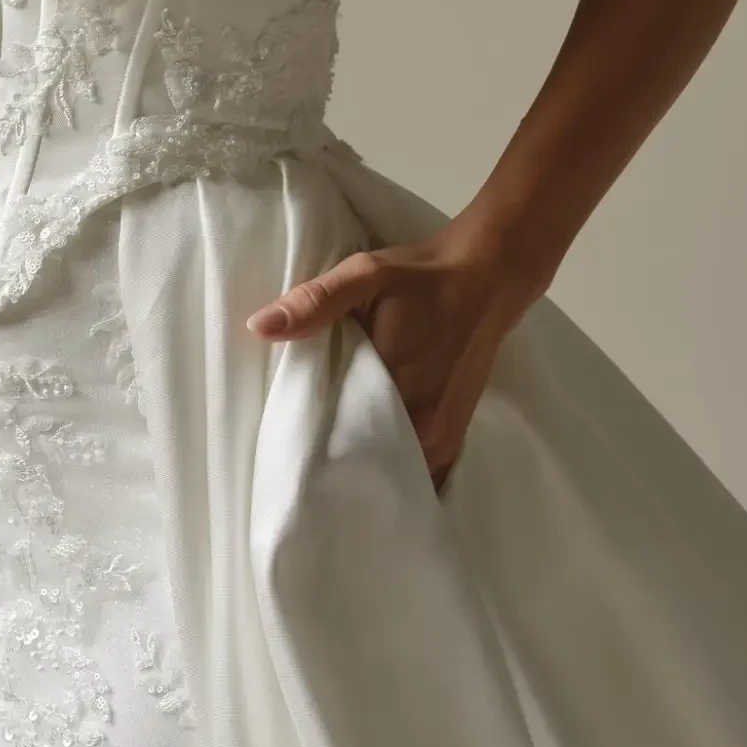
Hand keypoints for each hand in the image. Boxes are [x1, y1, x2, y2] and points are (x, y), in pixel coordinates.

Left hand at [245, 228, 537, 493]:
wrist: (488, 278)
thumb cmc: (423, 277)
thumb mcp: (366, 275)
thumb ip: (315, 302)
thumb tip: (259, 326)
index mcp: (399, 392)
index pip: (341, 443)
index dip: (309, 451)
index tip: (280, 451)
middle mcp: (425, 428)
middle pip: (366, 465)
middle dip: (333, 466)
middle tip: (296, 460)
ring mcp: (443, 438)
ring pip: (391, 471)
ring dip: (362, 468)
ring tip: (326, 463)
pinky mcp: (453, 436)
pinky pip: (415, 469)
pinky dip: (390, 467)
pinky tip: (367, 459)